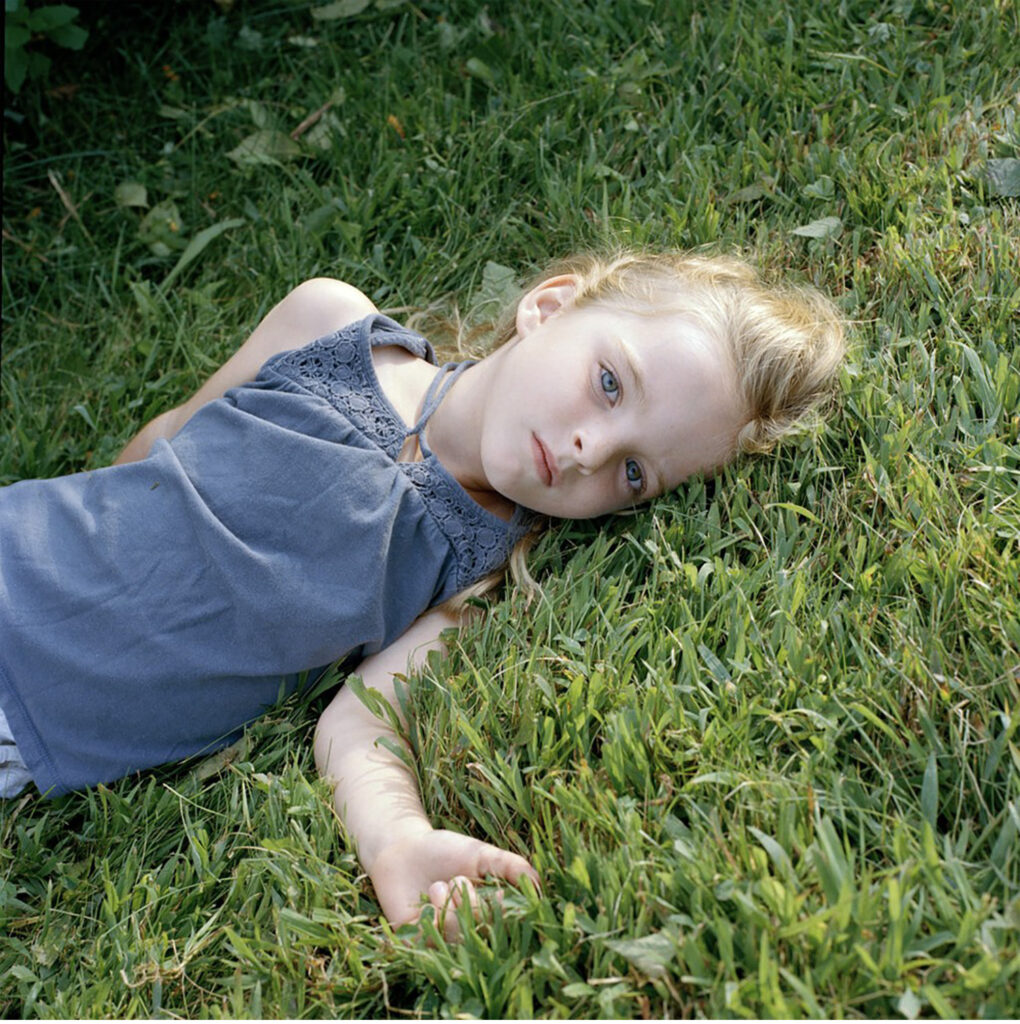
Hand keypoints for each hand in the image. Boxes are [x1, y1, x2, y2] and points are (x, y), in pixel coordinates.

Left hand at [366, 828, 539, 939]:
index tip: (500, 895)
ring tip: (438, 886)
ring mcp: (443, 940)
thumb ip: (510, 866)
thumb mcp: (481, 854)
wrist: (404, 847)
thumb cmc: (445, 850)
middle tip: (458, 880)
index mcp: (487, 913)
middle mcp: (467, 932)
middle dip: (471, 906)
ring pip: (456, 937)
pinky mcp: (416, 943)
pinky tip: (426, 899)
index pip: (506, 926)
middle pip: (481, 935)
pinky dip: (431, 915)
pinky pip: (430, 940)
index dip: (504, 915)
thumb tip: (538, 884)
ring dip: (449, 906)